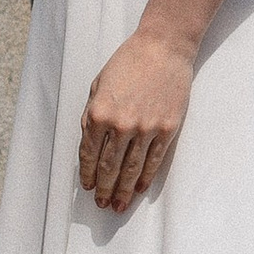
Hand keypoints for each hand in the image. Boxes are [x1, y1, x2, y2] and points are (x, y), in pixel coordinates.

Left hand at [79, 28, 195, 214]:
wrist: (163, 47)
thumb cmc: (128, 62)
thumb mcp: (98, 85)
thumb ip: (91, 115)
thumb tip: (90, 145)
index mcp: (98, 113)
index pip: (89, 154)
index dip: (87, 174)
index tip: (87, 187)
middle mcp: (121, 125)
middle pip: (109, 167)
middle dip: (104, 189)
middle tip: (102, 204)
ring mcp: (146, 129)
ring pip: (132, 169)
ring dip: (124, 190)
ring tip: (119, 206)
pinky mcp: (167, 129)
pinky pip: (154, 160)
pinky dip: (146, 177)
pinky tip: (141, 188)